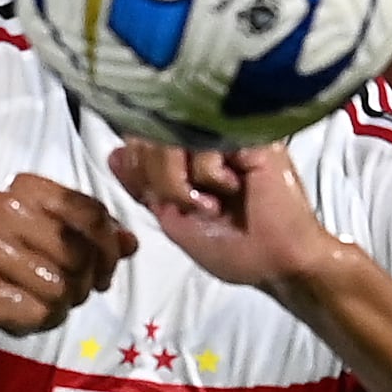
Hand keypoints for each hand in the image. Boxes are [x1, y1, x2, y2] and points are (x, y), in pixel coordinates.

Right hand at [0, 174, 133, 366]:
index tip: (105, 272)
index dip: (109, 247)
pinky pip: (37, 312)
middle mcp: (0, 209)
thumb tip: (131, 242)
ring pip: (62, 287)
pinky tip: (16, 318)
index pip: (89, 211)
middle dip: (84, 284)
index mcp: (20, 191)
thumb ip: (89, 241)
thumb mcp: (43, 249)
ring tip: (36, 305)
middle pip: (81, 252)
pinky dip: (36, 324)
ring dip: (59, 308)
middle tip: (69, 296)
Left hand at [109, 136, 354, 300]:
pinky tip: (236, 187)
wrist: (277, 262)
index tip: (163, 199)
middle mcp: (204, 135)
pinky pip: (203, 138)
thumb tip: (114, 152)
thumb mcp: (174, 220)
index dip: (139, 166)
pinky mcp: (248, 130)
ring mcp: (227, 129)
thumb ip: (145, 186)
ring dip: (181, 180)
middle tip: (189, 206)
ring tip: (212, 203)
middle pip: (149, 130)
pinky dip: (210, 173)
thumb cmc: (234, 248)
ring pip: (170, 133)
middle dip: (158, 178)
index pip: (140, 134)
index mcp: (186, 154)